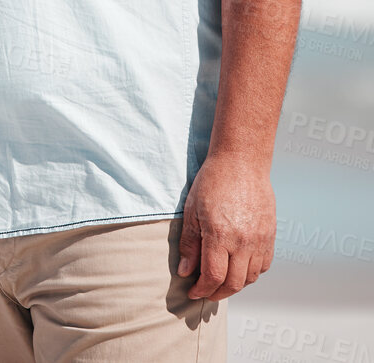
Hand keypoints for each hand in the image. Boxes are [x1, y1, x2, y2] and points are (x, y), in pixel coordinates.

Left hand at [177, 152, 275, 299]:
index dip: (202, 289)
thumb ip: (189, 244)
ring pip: (250, 277)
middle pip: (234, 283)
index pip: (213, 276)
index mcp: (220, 235)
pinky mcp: (270, 236)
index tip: (193, 292)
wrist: (242, 164)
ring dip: (235, 285)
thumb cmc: (213, 182)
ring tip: (220, 282)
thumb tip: (186, 271)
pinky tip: (238, 269)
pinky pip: (264, 265)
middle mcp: (244, 241)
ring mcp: (260, 240)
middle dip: (217, 293)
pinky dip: (251, 273)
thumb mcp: (191, 211)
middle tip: (205, 292)